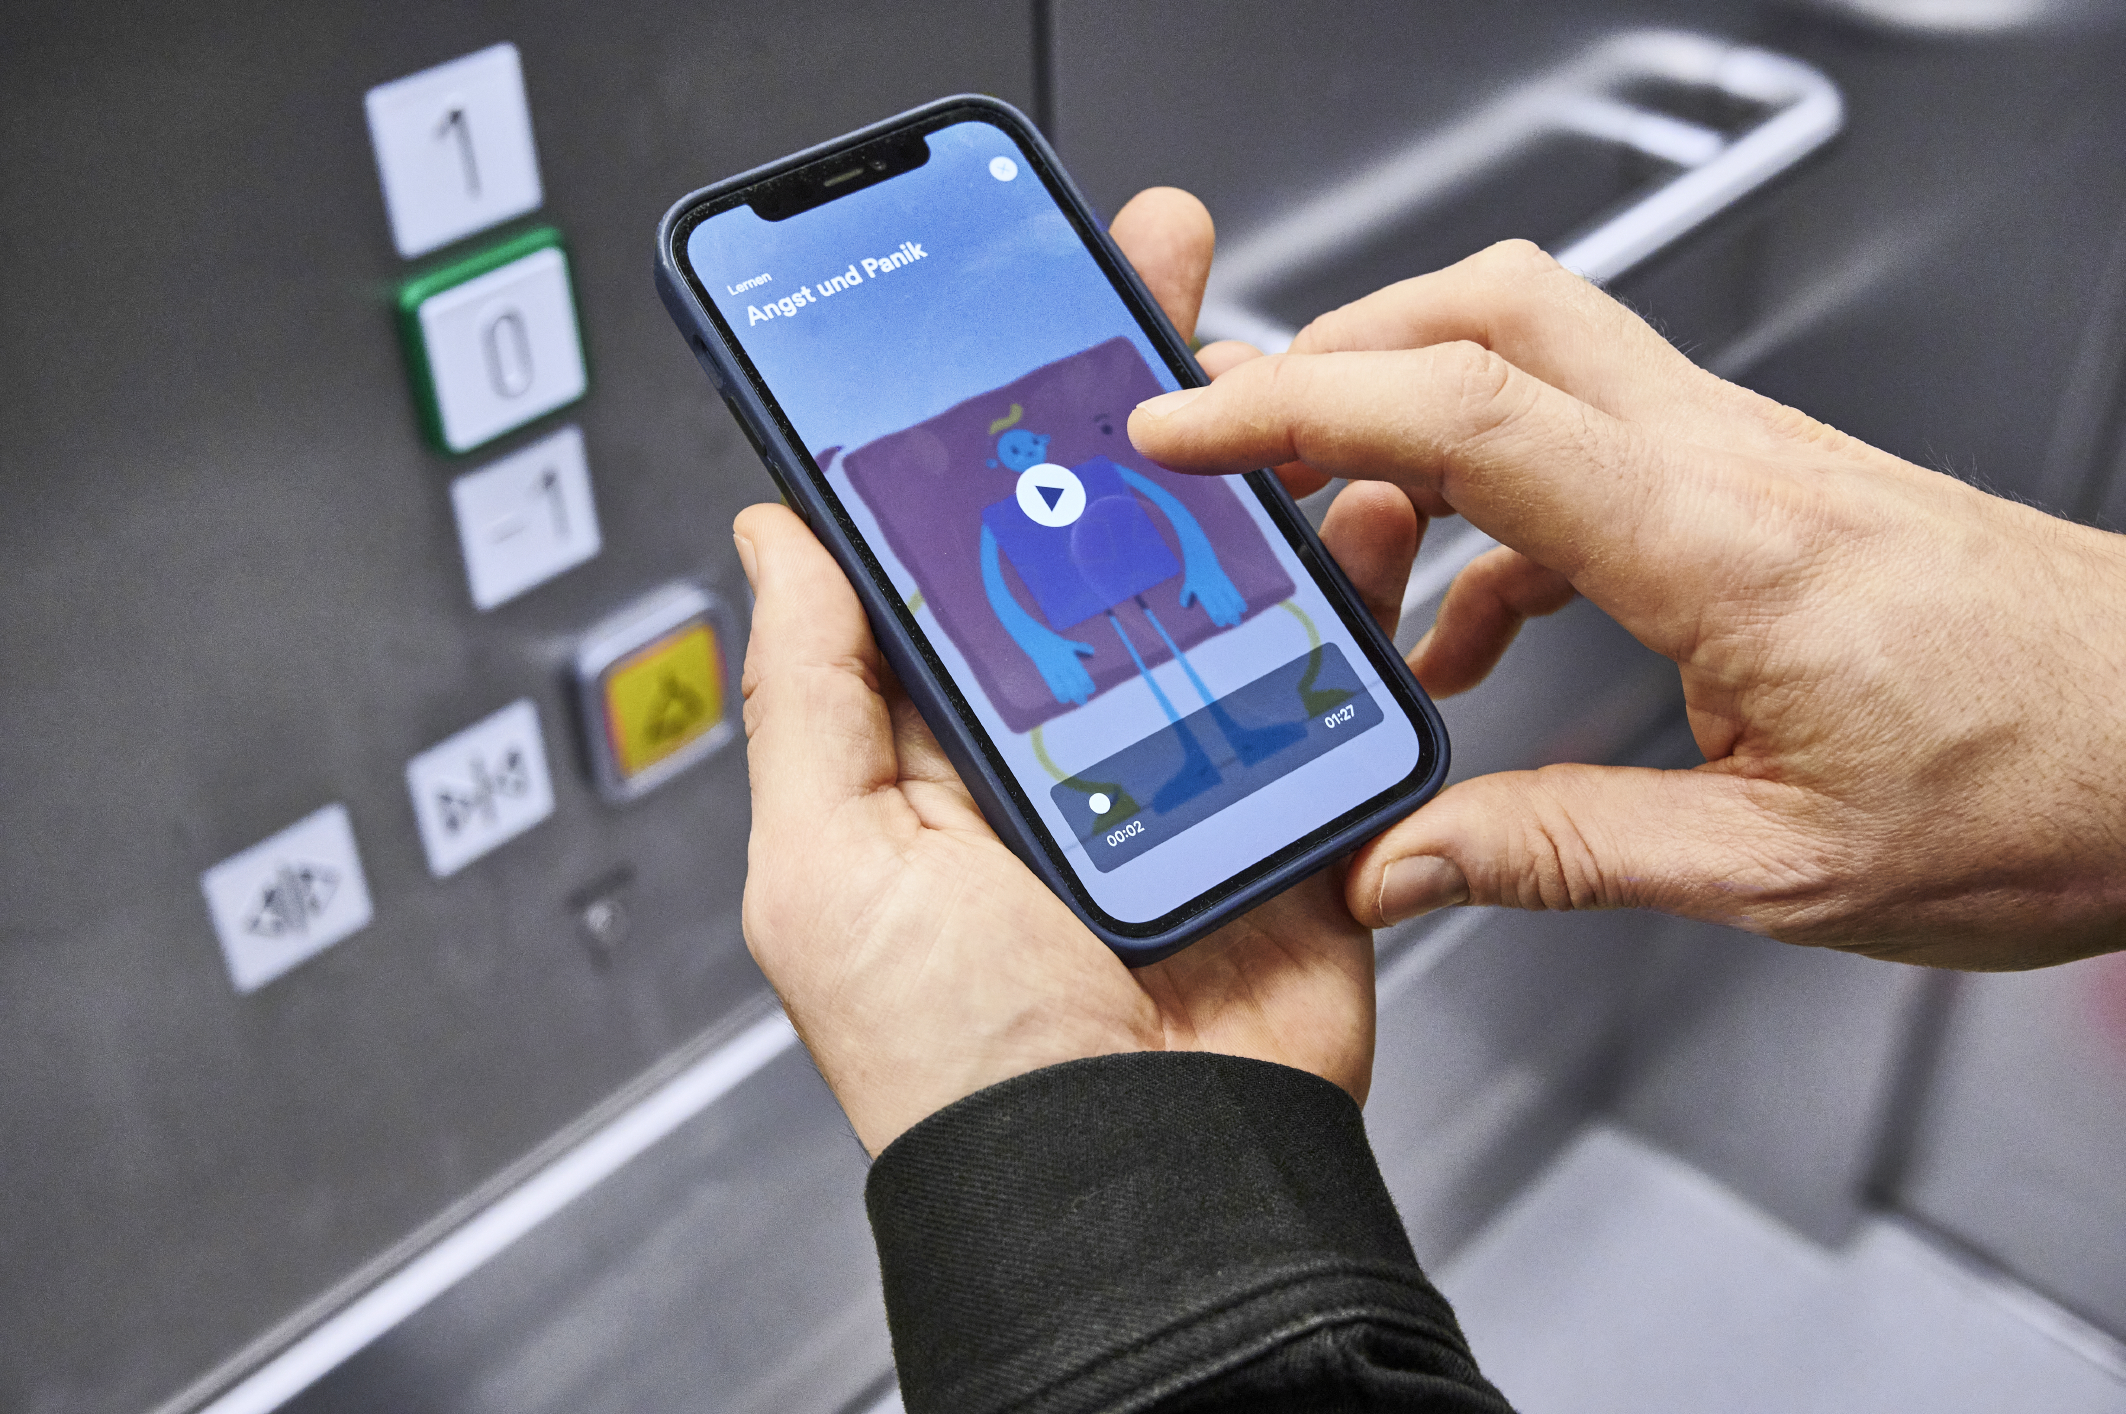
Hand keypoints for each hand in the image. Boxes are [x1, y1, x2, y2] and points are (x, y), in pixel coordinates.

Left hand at [733, 190, 1419, 1154]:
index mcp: (939, 736)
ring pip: (1220, 574)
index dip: (977, 421)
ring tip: (1266, 358)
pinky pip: (1322, 665)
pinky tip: (1361, 501)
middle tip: (1154, 271)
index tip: (1006, 313)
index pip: (955, 538)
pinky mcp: (1287, 794)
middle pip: (1096, 526)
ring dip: (1246, 465)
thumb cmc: (963, 1062)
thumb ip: (808, 695)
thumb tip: (773, 540)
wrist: (1140, 1182)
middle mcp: (1061, 731)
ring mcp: (1182, 756)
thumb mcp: (826, 868)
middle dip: (1125, 394)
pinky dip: (1352, 581)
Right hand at [1129, 240, 2125, 970]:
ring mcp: (1749, 460)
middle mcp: (1731, 465)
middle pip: (1497, 310)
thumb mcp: (1784, 868)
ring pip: (1538, 356)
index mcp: (1725, 549)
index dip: (1301, 408)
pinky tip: (1467, 629)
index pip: (1469, 415)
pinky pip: (1584, 450)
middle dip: (1337, 351)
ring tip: (1332, 550)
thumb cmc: (2047, 788)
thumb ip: (1565, 853)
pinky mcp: (1761, 489)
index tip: (1188, 426)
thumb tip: (1403, 865)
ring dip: (1407, 420)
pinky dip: (1487, 514)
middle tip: (1239, 438)